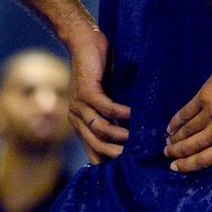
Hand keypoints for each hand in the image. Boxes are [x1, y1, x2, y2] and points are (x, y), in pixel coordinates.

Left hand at [63, 26, 129, 162]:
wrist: (84, 43)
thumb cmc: (98, 69)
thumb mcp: (105, 96)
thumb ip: (111, 113)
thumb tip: (131, 131)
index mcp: (79, 121)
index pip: (91, 149)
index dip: (106, 160)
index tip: (125, 168)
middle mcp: (75, 116)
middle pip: (94, 143)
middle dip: (113, 152)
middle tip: (132, 158)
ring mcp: (79, 104)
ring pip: (99, 128)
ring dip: (118, 134)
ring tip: (135, 137)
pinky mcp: (87, 90)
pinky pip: (105, 107)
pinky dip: (121, 112)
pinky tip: (134, 114)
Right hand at [164, 54, 211, 179]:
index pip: (207, 160)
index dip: (189, 166)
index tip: (176, 170)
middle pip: (192, 147)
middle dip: (178, 155)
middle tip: (168, 159)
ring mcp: (209, 113)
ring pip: (186, 131)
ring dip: (175, 140)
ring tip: (167, 146)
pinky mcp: (204, 95)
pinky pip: (185, 112)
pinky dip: (175, 121)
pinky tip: (170, 126)